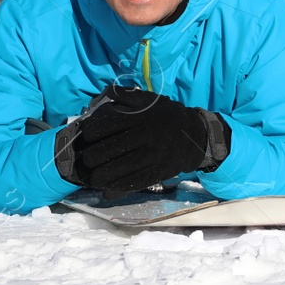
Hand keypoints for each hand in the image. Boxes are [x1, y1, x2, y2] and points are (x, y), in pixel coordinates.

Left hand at [57, 86, 229, 198]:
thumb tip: (95, 100)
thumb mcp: (149, 99)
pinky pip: (128, 184)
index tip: (90, 136)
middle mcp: (144, 137)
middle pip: (103, 152)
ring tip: (95, 175)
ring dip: (97, 176)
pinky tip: (107, 187)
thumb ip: (123, 95)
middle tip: (89, 158)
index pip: (103, 126)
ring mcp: (150, 157)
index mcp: (140, 118)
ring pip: (112, 172)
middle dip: (89, 158)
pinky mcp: (155, 173)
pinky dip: (113, 188)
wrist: (195, 136)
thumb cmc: (167, 116)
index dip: (90, 133)